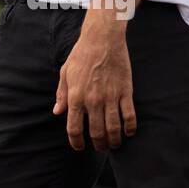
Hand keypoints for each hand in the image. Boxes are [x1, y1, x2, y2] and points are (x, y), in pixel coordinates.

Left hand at [53, 20, 137, 151]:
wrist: (102, 39)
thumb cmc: (82, 54)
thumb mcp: (65, 73)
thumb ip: (61, 94)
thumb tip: (57, 112)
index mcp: (75, 97)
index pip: (74, 128)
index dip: (76, 142)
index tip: (79, 147)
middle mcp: (93, 100)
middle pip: (96, 132)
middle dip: (98, 145)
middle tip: (100, 148)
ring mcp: (110, 97)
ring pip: (114, 128)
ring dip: (114, 141)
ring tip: (114, 144)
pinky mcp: (125, 91)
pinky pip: (129, 115)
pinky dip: (130, 128)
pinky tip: (129, 132)